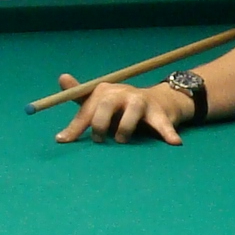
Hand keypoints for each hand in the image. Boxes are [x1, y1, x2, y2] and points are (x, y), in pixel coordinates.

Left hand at [54, 75, 195, 144]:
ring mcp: (141, 102)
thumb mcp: (98, 101)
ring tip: (122, 140)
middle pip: (107, 104)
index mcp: (105, 91)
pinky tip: (174, 143)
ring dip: (125, 128)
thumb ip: (78, 98)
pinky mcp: (159, 113)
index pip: (87, 107)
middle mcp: (122, 93)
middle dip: (100, 123)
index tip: (64, 140)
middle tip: (99, 139)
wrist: (157, 100)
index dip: (77, 125)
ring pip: (132, 112)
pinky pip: (163, 124)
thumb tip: (60, 93)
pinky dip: (168, 133)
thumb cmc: (120, 106)